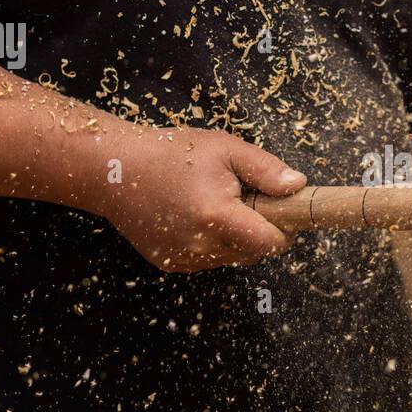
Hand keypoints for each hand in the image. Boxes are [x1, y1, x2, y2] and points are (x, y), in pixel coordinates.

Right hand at [98, 127, 304, 271]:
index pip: (271, 243)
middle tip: (244, 200)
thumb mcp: (224, 149)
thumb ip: (265, 170)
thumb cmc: (170, 153)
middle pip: (254, 253)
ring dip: (236, 238)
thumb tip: (298, 185)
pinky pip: (208, 259)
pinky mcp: (170, 263)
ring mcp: (184, 259)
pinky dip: (212, 243)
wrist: (113, 170)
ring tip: (215, 204)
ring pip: (232, 258)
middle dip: (259, 230)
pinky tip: (194, 216)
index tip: (282, 211)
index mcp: (217, 217)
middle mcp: (201, 246)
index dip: (284, 229)